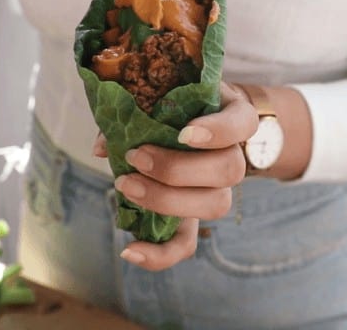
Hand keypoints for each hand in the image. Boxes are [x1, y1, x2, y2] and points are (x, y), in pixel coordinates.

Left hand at [92, 82, 258, 270]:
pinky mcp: (192, 216)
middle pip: (229, 170)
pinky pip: (187, 243)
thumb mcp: (159, 93)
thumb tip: (103, 147)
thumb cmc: (172, 101)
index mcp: (232, 116)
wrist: (180, 121)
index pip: (243, 124)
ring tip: (126, 186)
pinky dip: (159, 254)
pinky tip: (129, 250)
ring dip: (167, 200)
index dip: (219, 131)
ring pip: (214, 204)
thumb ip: (132, 111)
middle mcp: (233, 154)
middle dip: (178, 169)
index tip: (184, 133)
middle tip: (136, 157)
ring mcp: (217, 189)